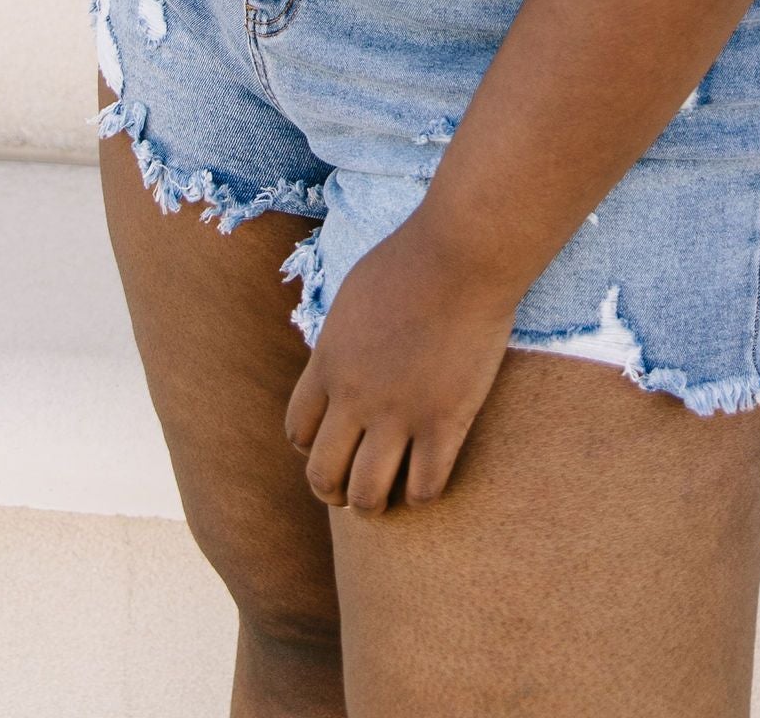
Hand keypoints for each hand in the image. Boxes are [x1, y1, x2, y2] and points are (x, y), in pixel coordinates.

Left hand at [285, 211, 517, 513]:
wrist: (461, 253)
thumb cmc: (413, 260)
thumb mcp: (354, 296)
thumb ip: (341, 339)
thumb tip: (336, 364)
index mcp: (329, 363)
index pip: (297, 431)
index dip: (310, 446)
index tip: (333, 444)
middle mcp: (355, 397)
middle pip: (323, 473)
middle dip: (333, 490)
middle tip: (351, 489)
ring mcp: (399, 413)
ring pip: (367, 495)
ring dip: (371, 505)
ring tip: (385, 499)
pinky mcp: (444, 421)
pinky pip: (423, 487)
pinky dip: (421, 495)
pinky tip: (427, 481)